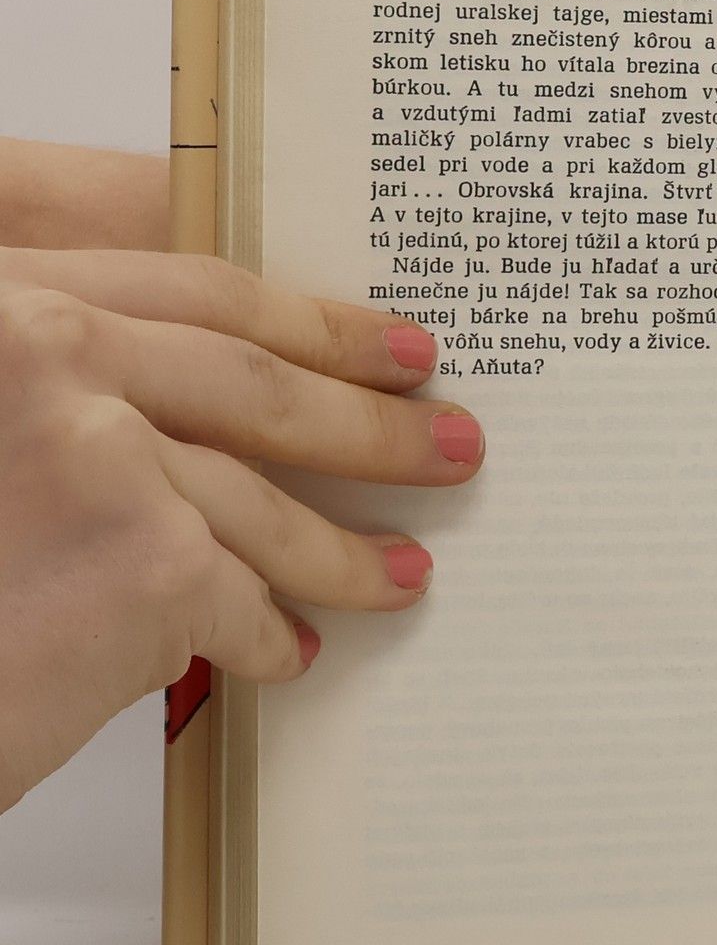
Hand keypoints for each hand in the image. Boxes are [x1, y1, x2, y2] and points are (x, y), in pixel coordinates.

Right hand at [0, 243, 484, 811]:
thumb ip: (64, 392)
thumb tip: (208, 412)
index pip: (190, 291)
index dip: (307, 321)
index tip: (387, 344)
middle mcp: (38, 347)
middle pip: (252, 378)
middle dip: (368, 420)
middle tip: (448, 440)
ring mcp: (94, 447)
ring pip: (260, 498)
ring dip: (344, 547)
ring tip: (402, 572)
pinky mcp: (140, 559)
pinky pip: (236, 599)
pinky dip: (263, 634)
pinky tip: (284, 653)